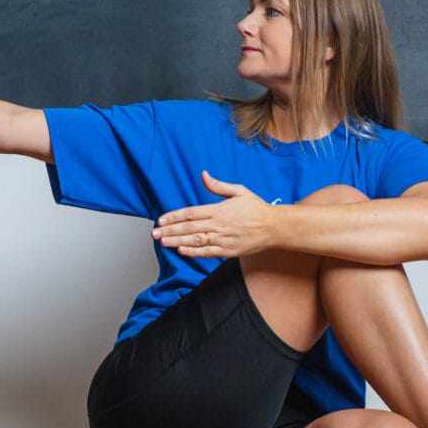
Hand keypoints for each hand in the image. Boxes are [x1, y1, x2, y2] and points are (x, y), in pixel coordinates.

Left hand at [152, 171, 275, 258]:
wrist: (274, 227)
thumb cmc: (256, 209)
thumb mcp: (239, 191)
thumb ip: (219, 186)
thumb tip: (203, 175)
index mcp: (219, 210)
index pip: (191, 213)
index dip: (174, 217)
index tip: (161, 219)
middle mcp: (219, 225)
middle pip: (189, 228)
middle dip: (169, 230)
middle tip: (154, 233)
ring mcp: (223, 239)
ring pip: (195, 241)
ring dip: (177, 242)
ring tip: (163, 242)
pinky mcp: (228, 251)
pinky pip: (207, 252)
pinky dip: (194, 252)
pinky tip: (181, 251)